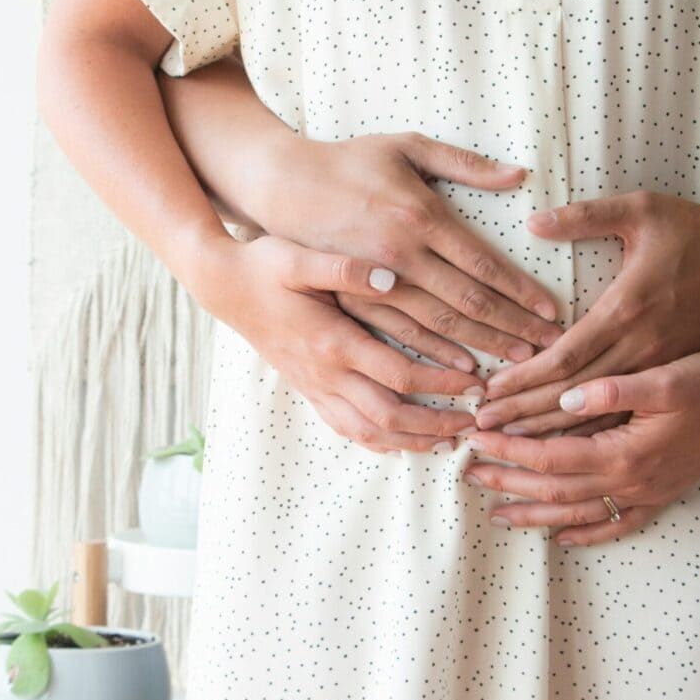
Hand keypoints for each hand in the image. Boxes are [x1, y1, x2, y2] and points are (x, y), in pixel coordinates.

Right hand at [212, 234, 485, 453]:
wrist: (222, 287)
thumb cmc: (263, 267)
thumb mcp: (299, 257)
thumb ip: (345, 269)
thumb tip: (390, 276)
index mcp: (332, 342)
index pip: (399, 375)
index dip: (441, 384)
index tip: (476, 382)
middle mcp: (325, 374)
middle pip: (389, 417)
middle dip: (435, 425)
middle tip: (473, 422)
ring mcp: (315, 387)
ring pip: (368, 432)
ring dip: (411, 441)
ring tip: (446, 442)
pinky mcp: (308, 390)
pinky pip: (346, 429)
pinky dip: (378, 441)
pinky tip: (401, 441)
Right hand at [253, 130, 563, 368]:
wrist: (282, 186)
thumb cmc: (349, 161)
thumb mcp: (405, 145)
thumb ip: (463, 162)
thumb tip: (518, 174)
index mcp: (419, 217)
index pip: (483, 264)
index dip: (521, 291)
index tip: (552, 311)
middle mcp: (400, 256)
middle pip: (468, 303)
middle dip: (512, 328)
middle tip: (549, 347)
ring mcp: (375, 283)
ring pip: (438, 328)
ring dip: (481, 347)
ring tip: (517, 364)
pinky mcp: (353, 300)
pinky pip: (399, 337)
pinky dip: (433, 358)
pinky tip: (462, 371)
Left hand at [461, 351, 699, 543]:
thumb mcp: (663, 377)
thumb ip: (612, 389)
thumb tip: (564, 397)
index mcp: (623, 452)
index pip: (550, 455)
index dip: (509, 448)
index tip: (476, 437)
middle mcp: (630, 481)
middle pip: (554, 488)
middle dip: (509, 481)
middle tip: (469, 474)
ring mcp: (645, 494)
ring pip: (578, 513)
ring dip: (536, 513)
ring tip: (498, 514)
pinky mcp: (660, 496)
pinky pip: (617, 525)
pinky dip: (588, 534)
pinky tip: (563, 538)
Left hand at [474, 192, 699, 434]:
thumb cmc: (696, 229)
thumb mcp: (643, 209)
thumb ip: (587, 216)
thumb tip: (534, 221)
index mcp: (627, 310)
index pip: (565, 357)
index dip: (523, 378)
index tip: (488, 392)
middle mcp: (642, 348)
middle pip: (573, 395)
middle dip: (523, 414)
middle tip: (481, 427)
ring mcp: (660, 368)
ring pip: (598, 415)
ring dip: (551, 433)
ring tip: (508, 446)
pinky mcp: (672, 377)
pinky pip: (626, 417)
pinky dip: (591, 434)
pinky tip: (563, 450)